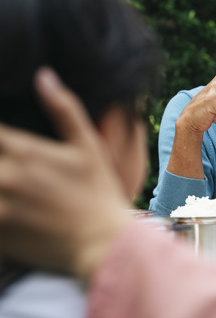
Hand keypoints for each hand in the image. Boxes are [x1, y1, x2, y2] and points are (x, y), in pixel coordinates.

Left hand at [0, 68, 131, 280]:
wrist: (103, 242)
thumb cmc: (98, 191)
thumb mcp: (88, 145)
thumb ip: (64, 108)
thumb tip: (43, 75)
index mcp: (25, 151)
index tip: (1, 137)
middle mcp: (6, 177)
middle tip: (6, 159)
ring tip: (5, 179)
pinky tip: (7, 200)